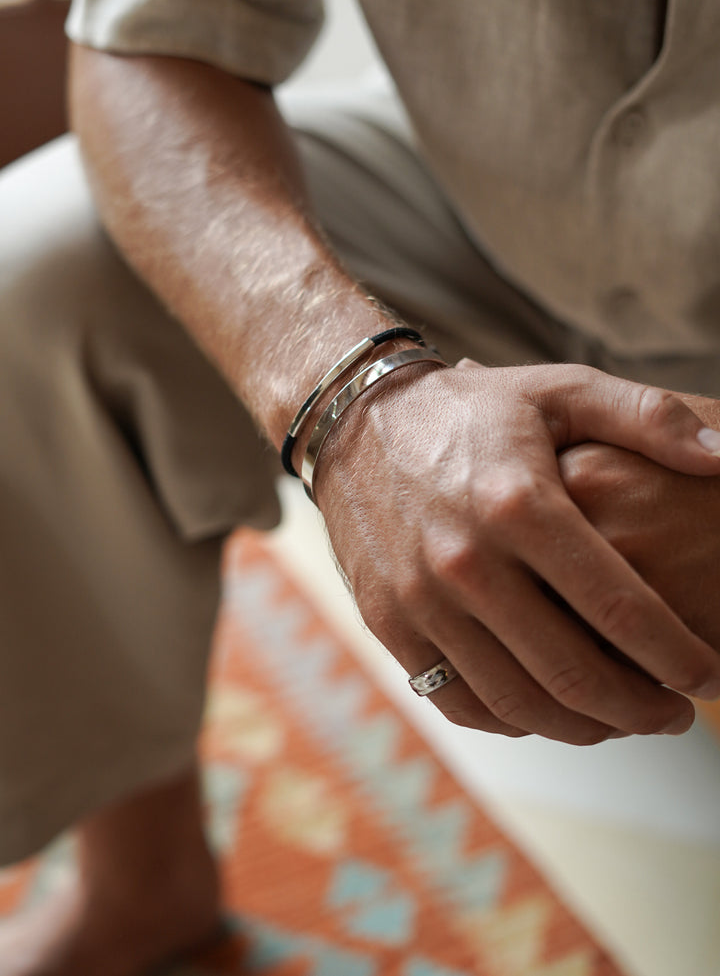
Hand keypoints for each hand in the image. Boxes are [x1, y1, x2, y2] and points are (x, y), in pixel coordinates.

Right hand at [313, 361, 719, 743]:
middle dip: (641, 711)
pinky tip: (547, 709)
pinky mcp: (387, 623)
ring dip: (583, 728)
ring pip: (517, 703)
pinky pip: (458, 700)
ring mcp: (420, 600)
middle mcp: (465, 561)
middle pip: (572, 675)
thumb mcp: (560, 390)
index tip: (710, 676)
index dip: (678, 656)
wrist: (356, 420)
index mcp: (519, 503)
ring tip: (620, 719)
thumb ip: (647, 418)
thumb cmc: (472, 409)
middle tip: (675, 714)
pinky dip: (513, 721)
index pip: (619, 608)